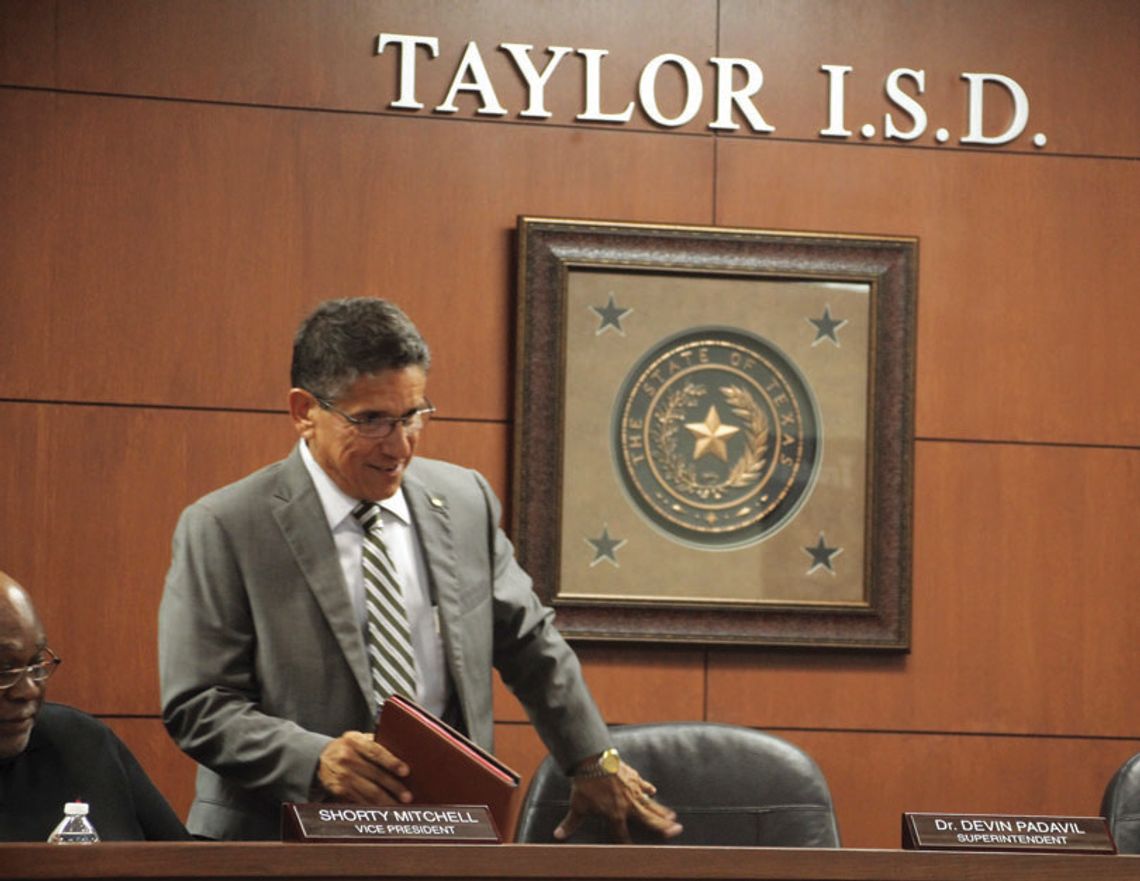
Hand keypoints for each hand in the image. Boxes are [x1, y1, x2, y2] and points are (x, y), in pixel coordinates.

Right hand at [317, 730, 412, 803]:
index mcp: (354, 741)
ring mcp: (342, 776)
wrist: (320, 759)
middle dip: (394, 787)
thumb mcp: (357, 738)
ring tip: (398, 806)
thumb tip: (400, 751)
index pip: (376, 752)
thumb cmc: (346, 747)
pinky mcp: (339, 791)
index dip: (391, 762)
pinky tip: (383, 810)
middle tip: (407, 796)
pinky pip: (360, 800)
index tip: (405, 771)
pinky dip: (373, 807)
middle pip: (375, 775)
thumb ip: (375, 742)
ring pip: (369, 791)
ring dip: (386, 801)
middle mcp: (346, 758)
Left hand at [554, 760, 682, 842]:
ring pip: (651, 803)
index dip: (628, 845)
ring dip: (662, 811)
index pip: (623, 835)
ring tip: (673, 818)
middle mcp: (628, 805)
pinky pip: (643, 785)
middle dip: (662, 827)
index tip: (636, 853)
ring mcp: (633, 790)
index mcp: (615, 815)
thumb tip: (558, 835)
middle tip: (676, 831)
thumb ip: (570, 822)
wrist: (593, 760)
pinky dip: (648, 789)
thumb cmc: (585, 784)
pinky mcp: (633, 777)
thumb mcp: (577, 805)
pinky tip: (653, 791)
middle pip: (649, 819)